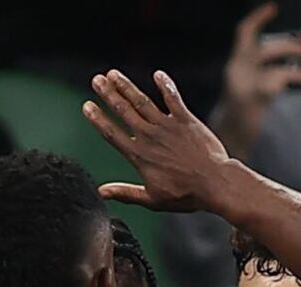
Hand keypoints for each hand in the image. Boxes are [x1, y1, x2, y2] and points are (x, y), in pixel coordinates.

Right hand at [85, 69, 233, 212]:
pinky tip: (158, 74)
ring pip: (142, 102)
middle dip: (108, 94)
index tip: (86, 106)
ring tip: (113, 74)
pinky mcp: (186, 120)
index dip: (98, 119)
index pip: (112, 133)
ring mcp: (168, 126)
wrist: (214, 183)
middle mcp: (150, 137)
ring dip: (127, 86)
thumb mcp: (151, 199)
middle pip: (124, 111)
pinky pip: (173, 98)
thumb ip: (125, 193)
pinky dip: (165, 86)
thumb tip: (101, 192)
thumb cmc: (185, 195)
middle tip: (96, 79)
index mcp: (139, 156)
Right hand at [215, 4, 300, 153]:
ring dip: (293, 56)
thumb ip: (262, 68)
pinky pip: (276, 77)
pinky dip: (296, 76)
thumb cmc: (246, 113)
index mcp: (236, 63)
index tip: (273, 8)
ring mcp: (241, 82)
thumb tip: (291, 50)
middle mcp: (235, 69)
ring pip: (269, 56)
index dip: (258, 18)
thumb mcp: (251, 86)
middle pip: (263, 43)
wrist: (232, 140)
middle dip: (289, 44)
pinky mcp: (251, 95)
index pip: (244, 33)